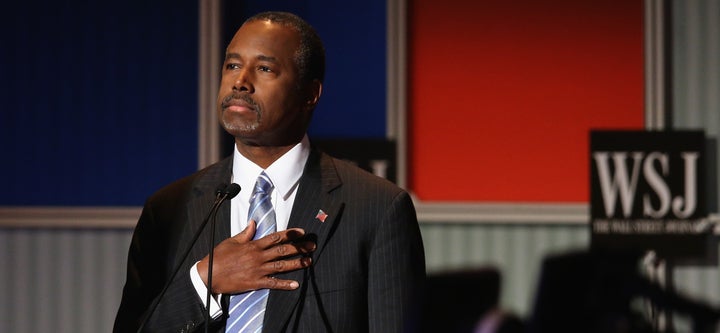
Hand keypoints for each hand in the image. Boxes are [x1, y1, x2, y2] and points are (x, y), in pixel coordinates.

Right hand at [197, 220, 315, 294]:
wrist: (208, 275)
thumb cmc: (218, 257)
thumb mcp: (231, 241)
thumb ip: (245, 233)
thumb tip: (253, 223)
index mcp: (253, 245)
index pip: (276, 237)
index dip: (290, 234)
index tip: (301, 232)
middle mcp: (258, 257)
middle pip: (283, 251)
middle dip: (299, 247)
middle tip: (312, 246)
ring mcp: (258, 270)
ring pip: (281, 266)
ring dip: (297, 263)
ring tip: (309, 261)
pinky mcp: (255, 283)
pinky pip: (273, 284)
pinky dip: (284, 284)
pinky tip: (296, 285)